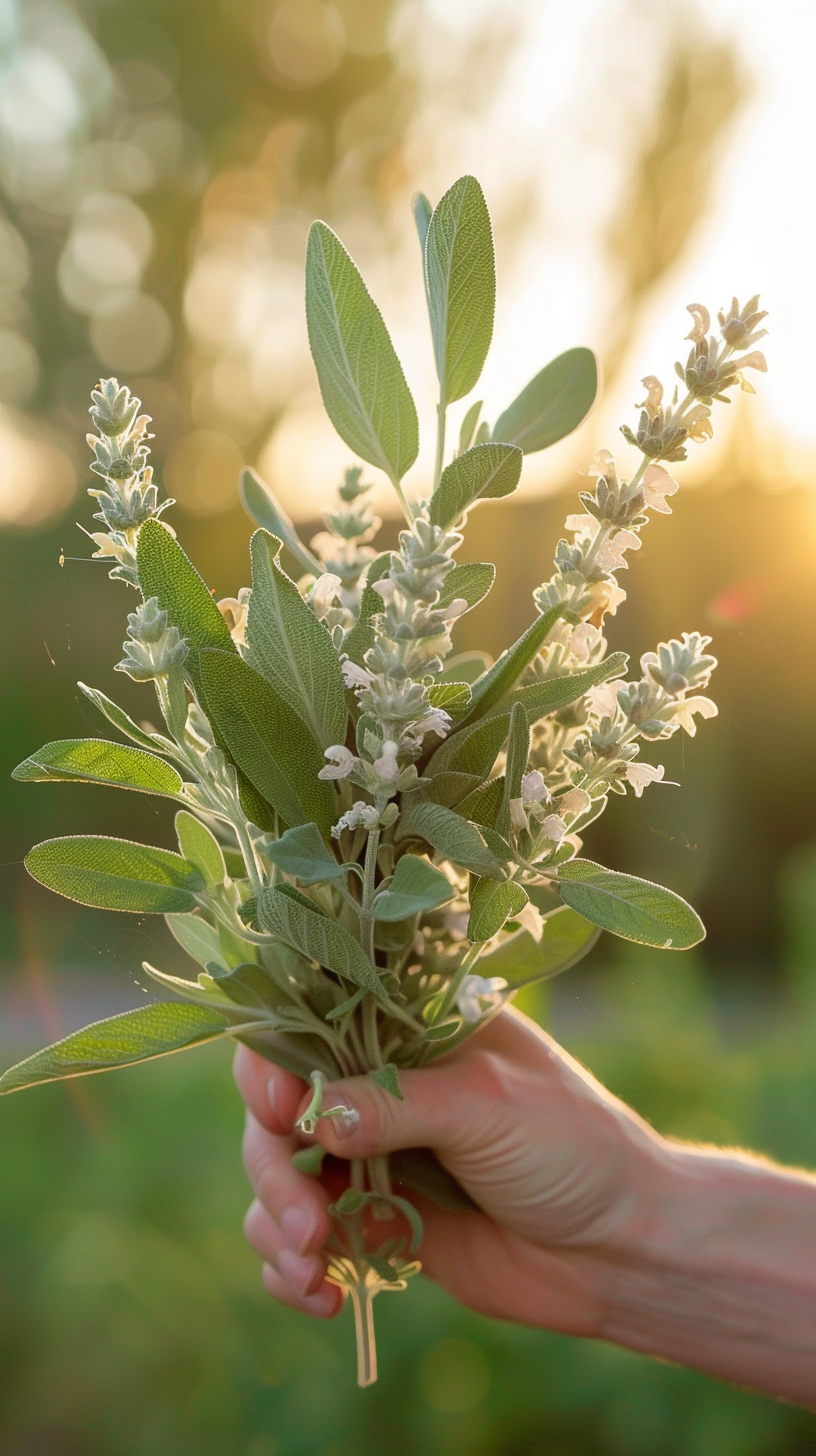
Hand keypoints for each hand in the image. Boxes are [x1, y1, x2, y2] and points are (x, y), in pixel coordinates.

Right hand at [233, 1006, 664, 1332]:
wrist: (623, 1253)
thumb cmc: (572, 1150)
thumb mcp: (486, 1106)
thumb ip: (394, 1104)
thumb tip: (304, 1118)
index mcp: (410, 1029)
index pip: (310, 1022)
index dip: (275, 1062)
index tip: (280, 1111)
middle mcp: (380, 1084)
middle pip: (278, 1108)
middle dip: (274, 1167)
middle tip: (305, 1223)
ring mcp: (372, 1154)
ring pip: (278, 1174)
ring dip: (275, 1223)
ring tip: (314, 1269)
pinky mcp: (373, 1222)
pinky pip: (299, 1239)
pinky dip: (290, 1268)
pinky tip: (321, 1297)